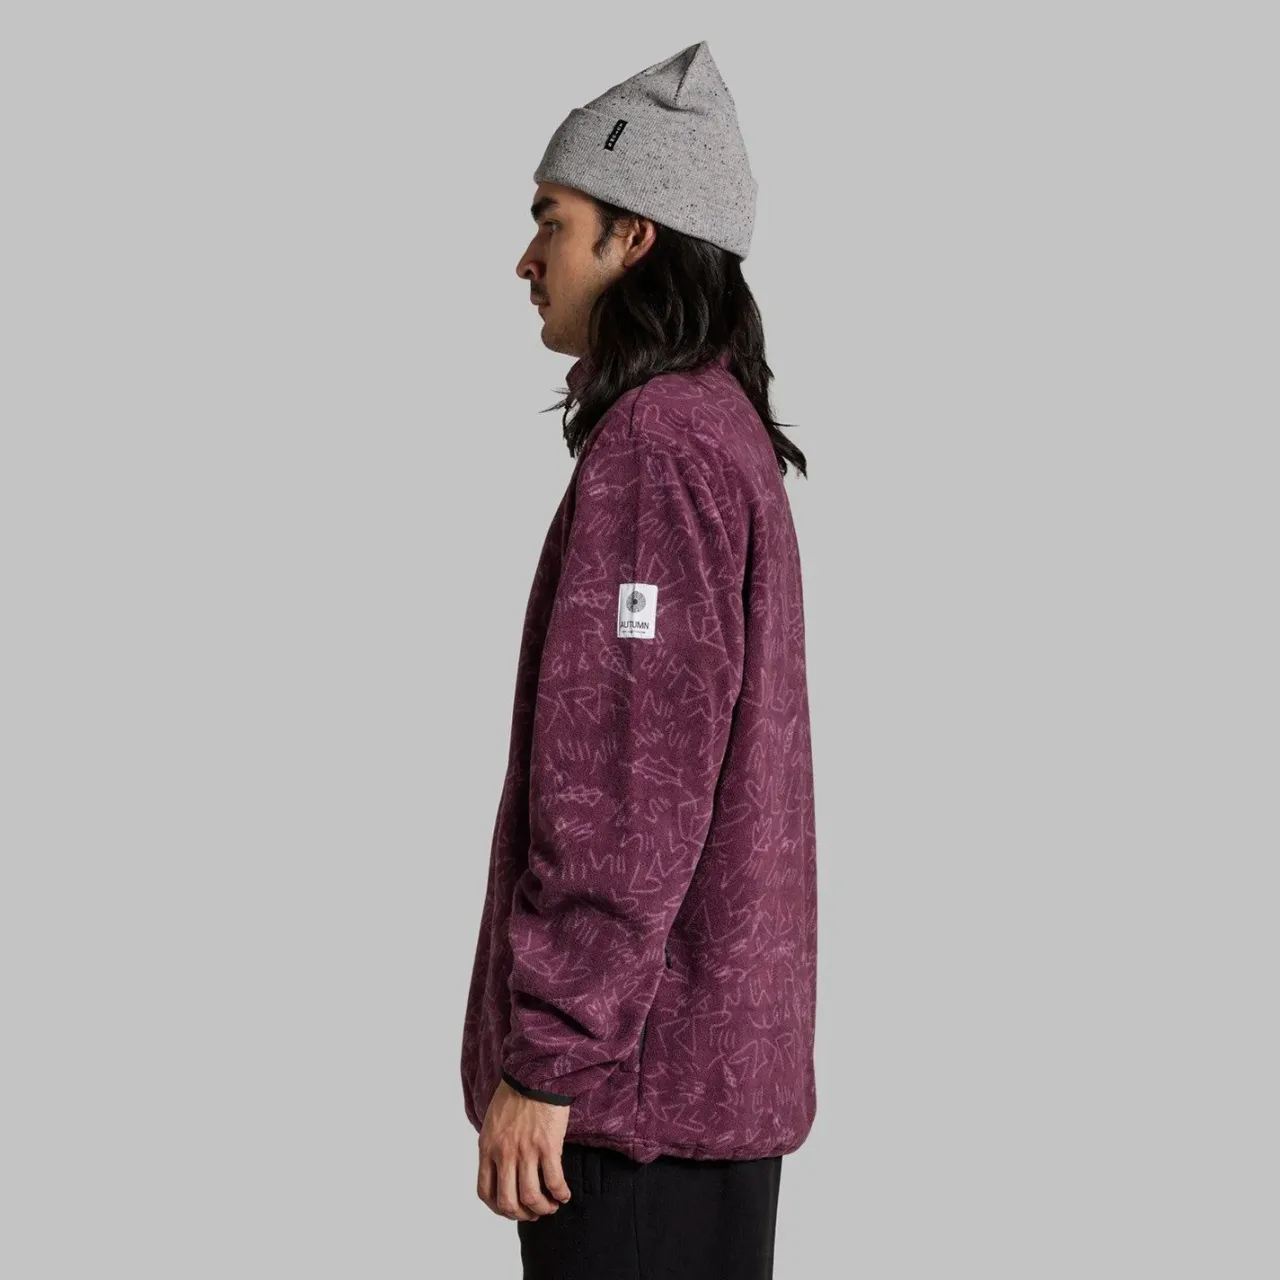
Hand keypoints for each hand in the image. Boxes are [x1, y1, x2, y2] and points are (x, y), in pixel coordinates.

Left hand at [476, 1077, 572, 1221]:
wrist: (534, 1073)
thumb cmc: (515, 1095)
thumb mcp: (493, 1123)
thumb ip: (494, 1147)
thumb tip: (501, 1168)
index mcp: (487, 1148)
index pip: (485, 1192)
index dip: (499, 1209)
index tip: (512, 1209)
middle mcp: (504, 1154)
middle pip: (508, 1202)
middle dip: (522, 1214)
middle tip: (534, 1212)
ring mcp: (525, 1151)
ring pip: (531, 1197)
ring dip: (543, 1208)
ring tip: (552, 1205)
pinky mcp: (547, 1145)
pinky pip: (554, 1181)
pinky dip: (560, 1193)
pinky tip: (565, 1194)